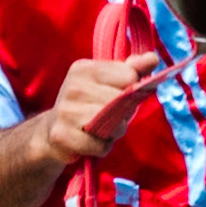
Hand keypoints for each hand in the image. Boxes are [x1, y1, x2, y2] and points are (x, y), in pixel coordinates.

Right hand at [39, 53, 159, 162]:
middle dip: (124, 114)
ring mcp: (65, 111)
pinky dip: (102, 148)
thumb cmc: (89, 103)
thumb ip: (133, 69)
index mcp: (84, 68)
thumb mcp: (109, 82)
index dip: (131, 90)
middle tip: (109, 116)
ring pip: (113, 125)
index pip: (129, 77)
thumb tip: (152, 58)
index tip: (117, 95)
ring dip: (114, 133)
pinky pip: (100, 146)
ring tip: (100, 129)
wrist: (53, 130)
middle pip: (122, 103)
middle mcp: (73, 87)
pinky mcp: (61, 135)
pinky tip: (91, 141)